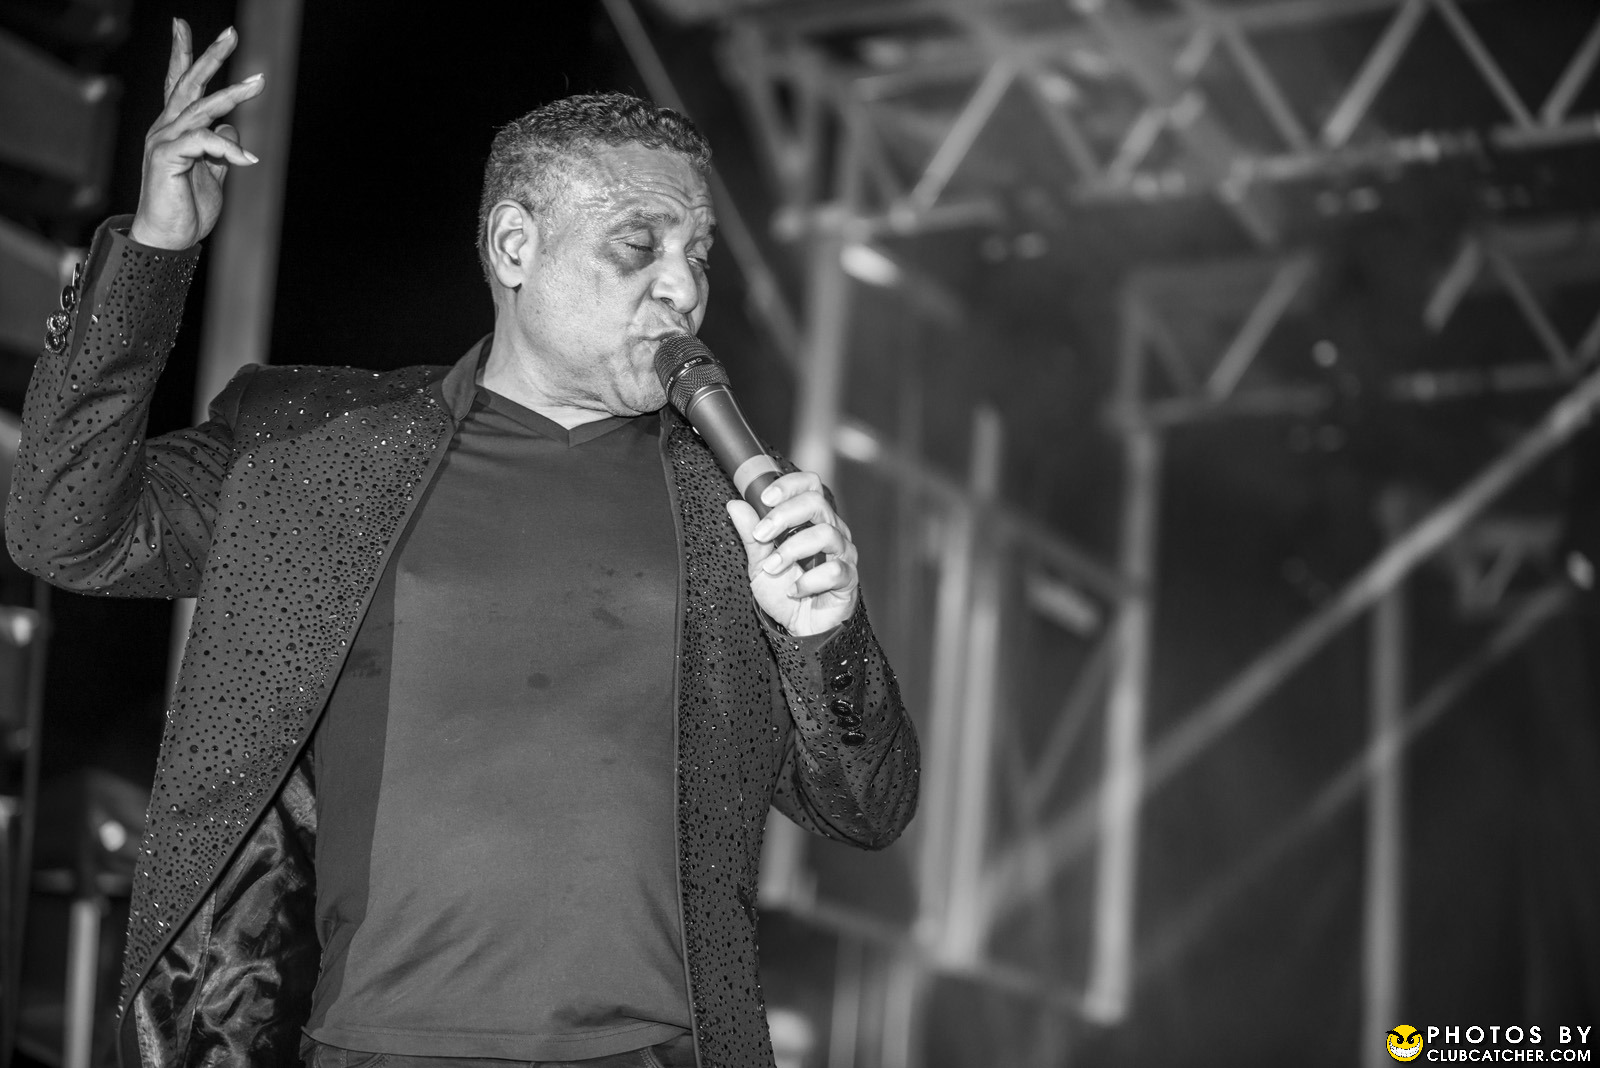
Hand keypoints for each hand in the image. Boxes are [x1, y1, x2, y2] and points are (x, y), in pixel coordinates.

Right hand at [130, 20, 264, 249]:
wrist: (168, 239)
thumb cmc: (187, 208)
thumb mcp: (212, 173)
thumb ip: (220, 149)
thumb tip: (232, 126)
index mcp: (175, 128)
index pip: (178, 84)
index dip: (183, 53)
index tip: (183, 25)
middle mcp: (165, 128)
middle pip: (188, 83)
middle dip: (210, 56)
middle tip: (232, 33)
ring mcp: (163, 140)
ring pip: (201, 107)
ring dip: (233, 94)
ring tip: (259, 82)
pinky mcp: (166, 157)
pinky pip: (203, 142)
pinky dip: (228, 147)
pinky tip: (249, 159)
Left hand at [726, 472, 858, 636]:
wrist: (799, 629)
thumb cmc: (783, 592)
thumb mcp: (759, 563)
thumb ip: (750, 535)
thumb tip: (735, 505)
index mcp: (812, 521)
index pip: (810, 485)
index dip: (789, 485)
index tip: (765, 498)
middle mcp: (832, 531)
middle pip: (817, 503)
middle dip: (784, 515)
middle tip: (761, 535)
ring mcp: (843, 554)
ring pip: (825, 534)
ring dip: (792, 550)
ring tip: (774, 568)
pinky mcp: (848, 578)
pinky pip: (834, 571)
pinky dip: (808, 582)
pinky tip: (794, 592)